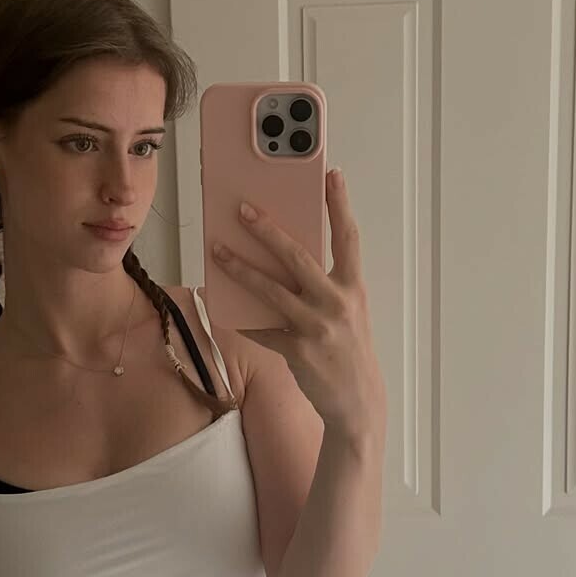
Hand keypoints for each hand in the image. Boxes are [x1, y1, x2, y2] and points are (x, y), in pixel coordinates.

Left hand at [211, 168, 385, 433]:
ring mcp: (316, 326)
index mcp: (353, 288)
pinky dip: (241, 318)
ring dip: (240, 268)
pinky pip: (261, 329)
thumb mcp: (348, 312)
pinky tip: (223, 308)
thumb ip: (324, 286)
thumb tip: (284, 260)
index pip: (348, 238)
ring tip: (218, 250)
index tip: (332, 174)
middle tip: (243, 209)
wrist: (357, 401)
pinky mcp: (297, 350)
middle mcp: (337, 303)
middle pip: (297, 257)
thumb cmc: (349, 351)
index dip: (340, 204)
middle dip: (267, 230)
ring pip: (270, 290)